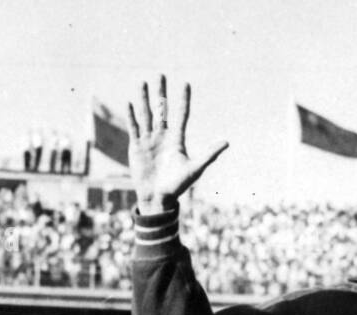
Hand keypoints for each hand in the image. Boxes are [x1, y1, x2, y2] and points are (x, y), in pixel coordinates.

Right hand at [128, 75, 228, 212]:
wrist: (158, 198)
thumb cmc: (178, 186)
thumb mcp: (195, 169)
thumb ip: (209, 155)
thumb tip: (227, 142)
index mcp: (177, 140)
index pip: (182, 115)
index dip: (183, 100)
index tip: (185, 83)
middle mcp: (163, 136)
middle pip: (162, 110)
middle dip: (161, 93)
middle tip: (160, 74)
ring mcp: (149, 140)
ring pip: (147, 115)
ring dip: (144, 98)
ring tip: (143, 82)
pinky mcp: (137, 146)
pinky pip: (134, 127)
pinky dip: (132, 115)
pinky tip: (130, 103)